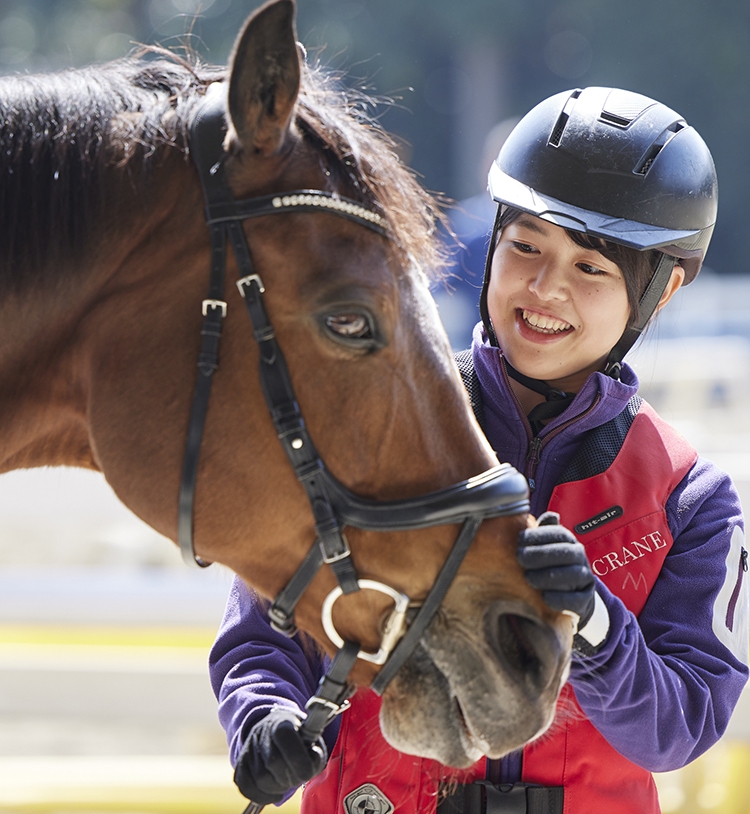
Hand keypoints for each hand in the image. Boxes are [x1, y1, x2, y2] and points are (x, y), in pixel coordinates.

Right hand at [234, 707, 326, 804]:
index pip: (285, 736)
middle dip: (289, 777)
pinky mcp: (241, 764)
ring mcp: (249, 748)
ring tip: (287, 782)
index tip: (307, 771)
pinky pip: (247, 787)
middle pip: (273, 761)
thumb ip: (316, 753)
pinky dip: (263, 796)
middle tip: (297, 777)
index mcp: (283, 722)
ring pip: (260, 778)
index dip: (298, 759)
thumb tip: (312, 760)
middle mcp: (262, 732)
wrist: (275, 729)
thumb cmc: (298, 739)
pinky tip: (275, 791)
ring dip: (277, 788)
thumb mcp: (311, 740)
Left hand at [517, 511, 595, 628]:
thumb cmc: (550, 565)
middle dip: (541, 554)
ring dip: (548, 576)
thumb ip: (543, 531)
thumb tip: (549, 516)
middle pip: (566, 553)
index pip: (559, 534)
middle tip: (520, 558)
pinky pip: (576, 600)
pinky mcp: (585, 600)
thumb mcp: (545, 547)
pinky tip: (544, 597)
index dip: (539, 535)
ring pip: (573, 575)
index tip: (520, 540)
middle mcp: (580, 558)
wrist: (570, 595)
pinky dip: (560, 598)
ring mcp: (584, 578)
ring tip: (528, 578)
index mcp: (569, 542)